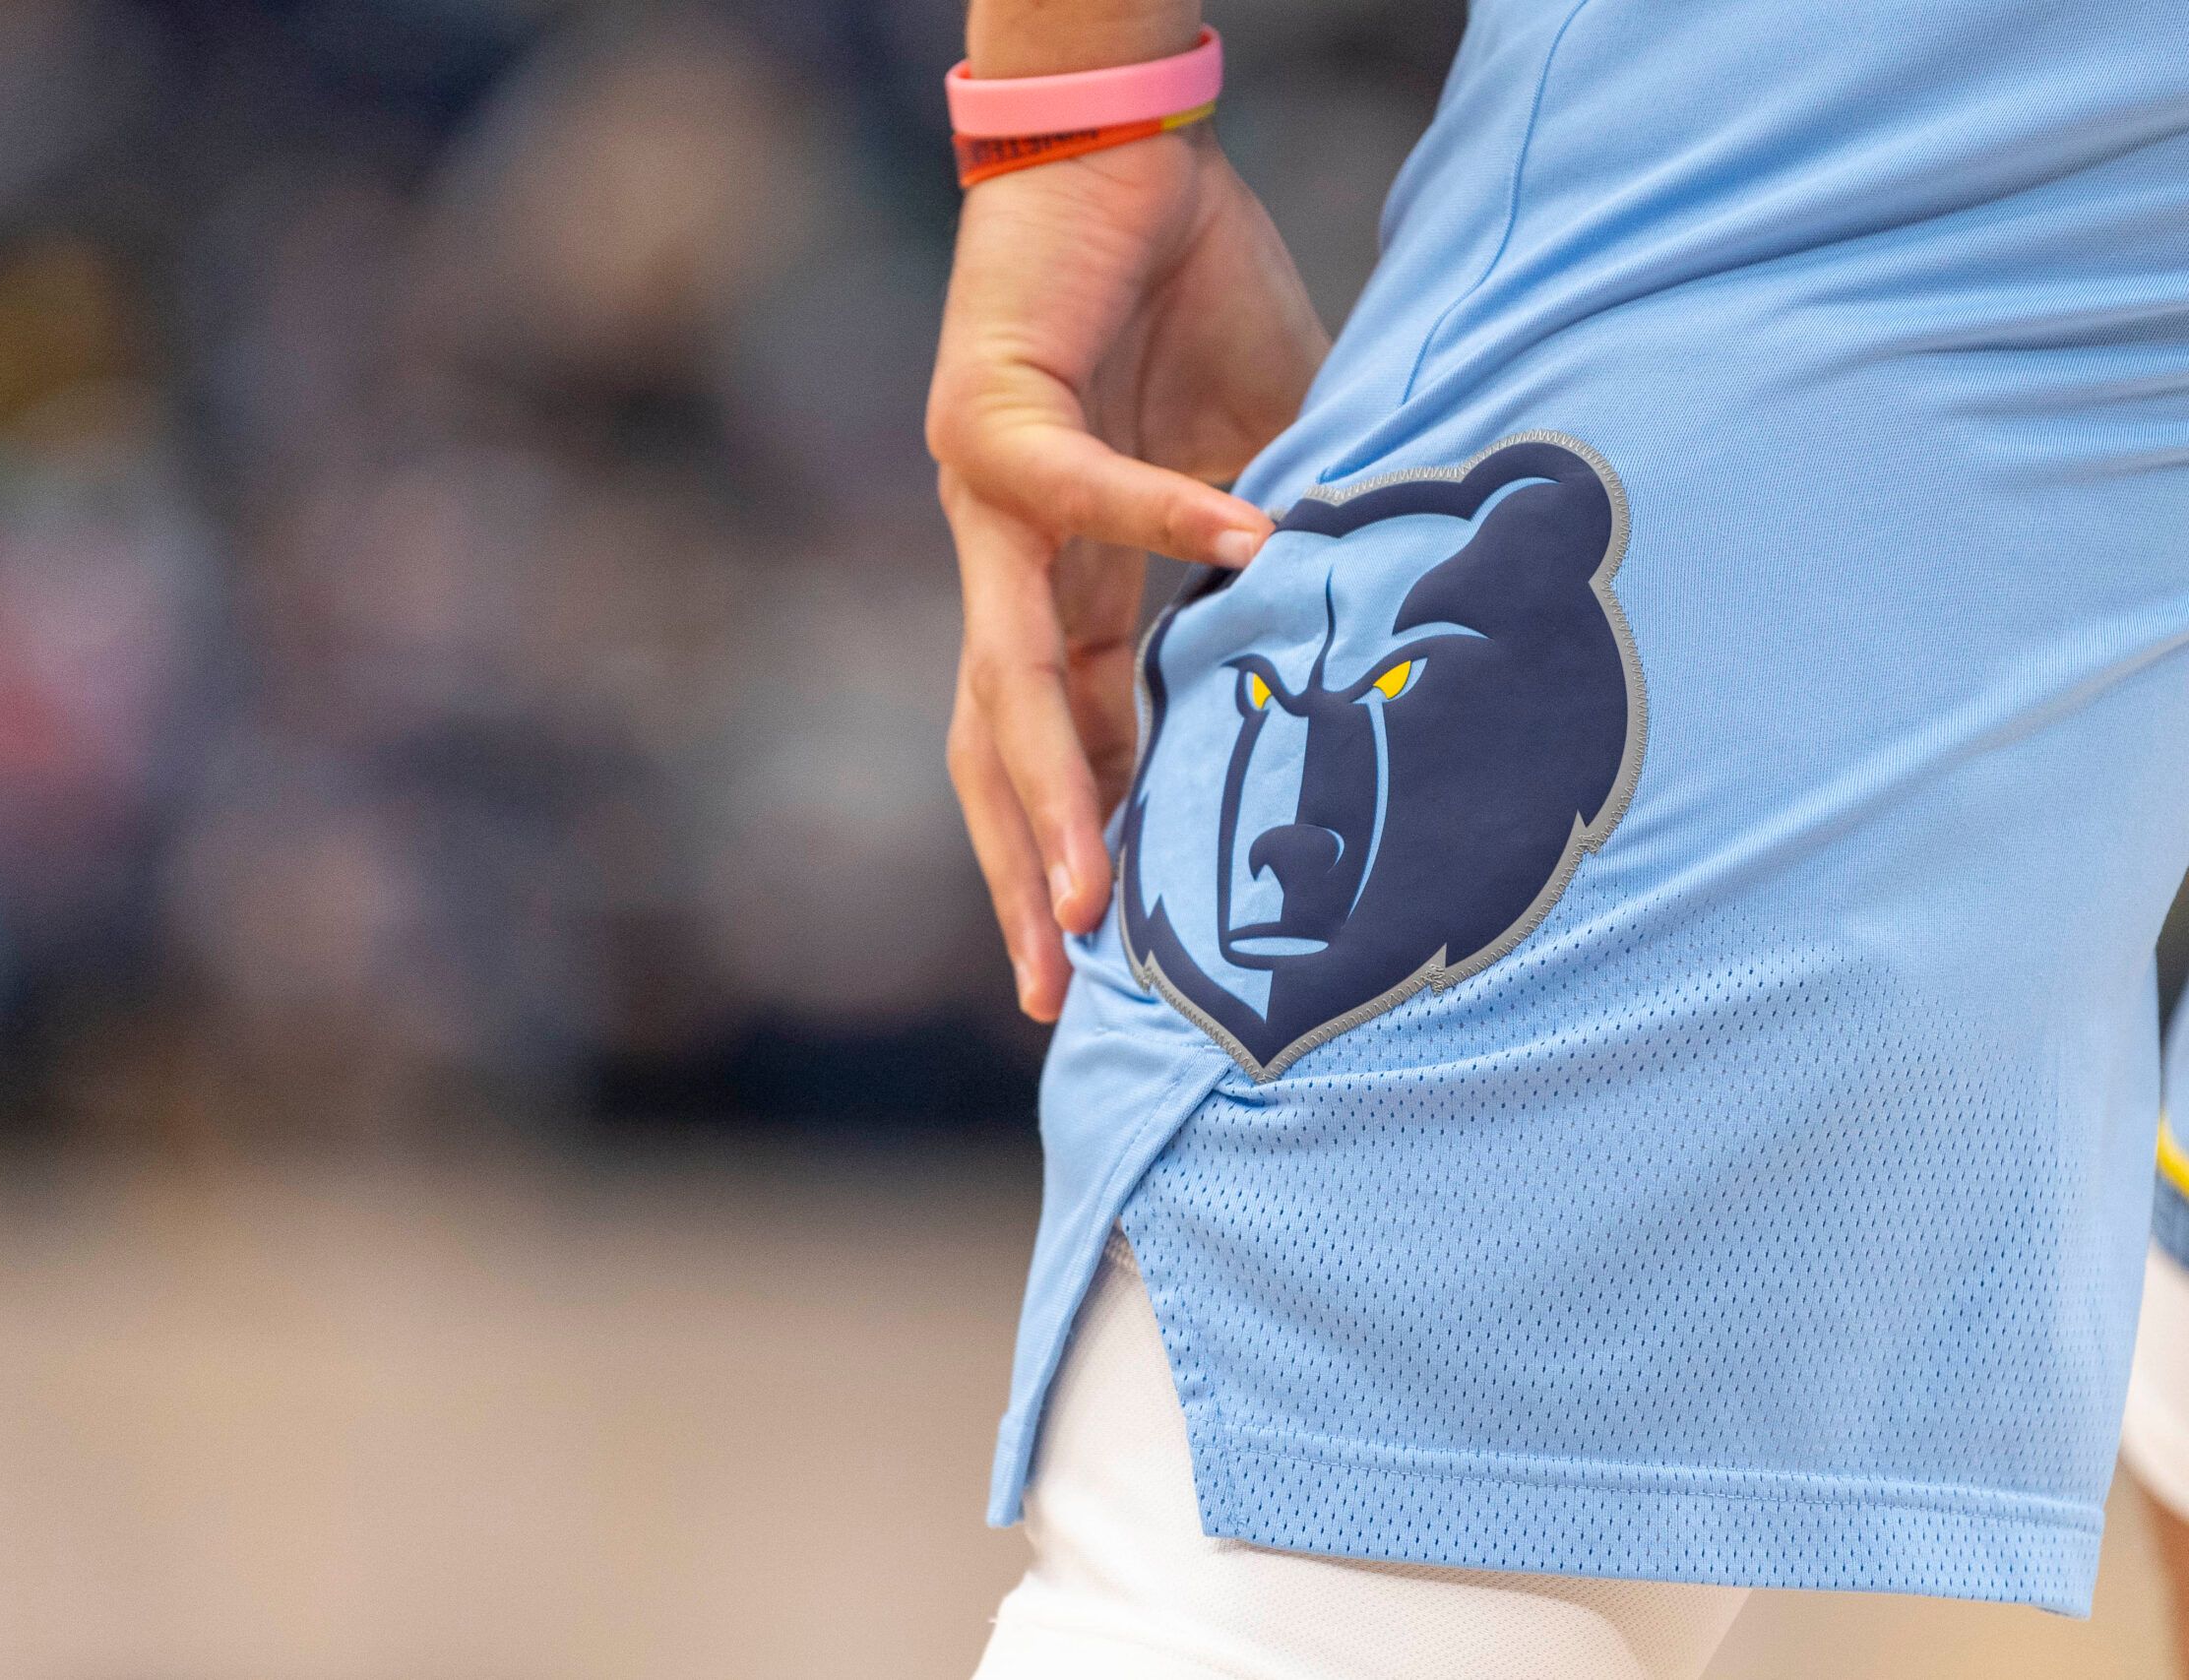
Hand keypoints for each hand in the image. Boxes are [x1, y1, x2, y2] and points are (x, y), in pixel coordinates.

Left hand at [926, 125, 1326, 1019]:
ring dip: (1057, 784)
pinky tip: (1245, 554)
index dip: (1093, 848)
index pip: (1073, 748)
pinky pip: (1083, 486)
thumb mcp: (1261, 472)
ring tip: (1096, 890)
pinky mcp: (990, 414)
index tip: (1119, 960)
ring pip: (1008, 674)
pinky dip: (1165, 519)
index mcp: (1070, 594)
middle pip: (1005, 755)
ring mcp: (987, 505)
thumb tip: (1372, 638)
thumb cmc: (1188, 314)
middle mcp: (1012, 572)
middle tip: (1057, 991)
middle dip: (1032, 874)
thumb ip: (1285, 570)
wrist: (1120, 165)